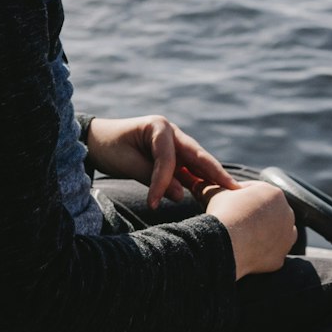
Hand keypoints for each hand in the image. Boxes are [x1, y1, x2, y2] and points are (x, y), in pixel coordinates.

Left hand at [84, 115, 236, 211]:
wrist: (97, 140)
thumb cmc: (109, 148)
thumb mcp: (126, 163)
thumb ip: (153, 178)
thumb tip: (181, 195)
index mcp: (158, 126)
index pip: (167, 158)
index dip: (162, 182)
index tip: (152, 205)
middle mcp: (171, 132)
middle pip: (196, 154)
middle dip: (215, 172)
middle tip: (234, 188)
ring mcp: (175, 142)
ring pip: (196, 162)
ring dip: (211, 177)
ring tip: (231, 192)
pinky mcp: (174, 155)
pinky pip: (189, 168)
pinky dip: (200, 179)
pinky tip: (214, 192)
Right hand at [205, 182, 296, 278]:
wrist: (226, 244)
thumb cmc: (223, 214)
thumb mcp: (213, 193)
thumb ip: (208, 185)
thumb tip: (196, 181)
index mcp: (274, 194)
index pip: (256, 192)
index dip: (240, 196)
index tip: (228, 202)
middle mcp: (286, 213)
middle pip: (269, 212)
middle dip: (254, 214)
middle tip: (236, 219)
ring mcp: (286, 237)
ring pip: (277, 232)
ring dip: (266, 233)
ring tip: (245, 236)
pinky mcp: (280, 257)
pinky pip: (272, 253)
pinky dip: (263, 252)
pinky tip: (248, 251)